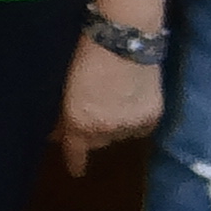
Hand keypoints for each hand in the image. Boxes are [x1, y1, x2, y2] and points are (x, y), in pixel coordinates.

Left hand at [55, 34, 164, 173]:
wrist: (124, 39)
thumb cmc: (87, 55)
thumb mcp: (68, 86)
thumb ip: (64, 112)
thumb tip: (58, 131)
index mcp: (80, 123)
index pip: (75, 152)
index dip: (74, 161)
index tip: (76, 171)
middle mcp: (105, 130)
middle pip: (98, 141)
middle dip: (94, 131)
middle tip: (95, 113)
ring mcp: (130, 125)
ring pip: (120, 135)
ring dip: (116, 125)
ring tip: (115, 103)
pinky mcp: (152, 117)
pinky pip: (141, 129)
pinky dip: (136, 122)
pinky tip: (133, 106)